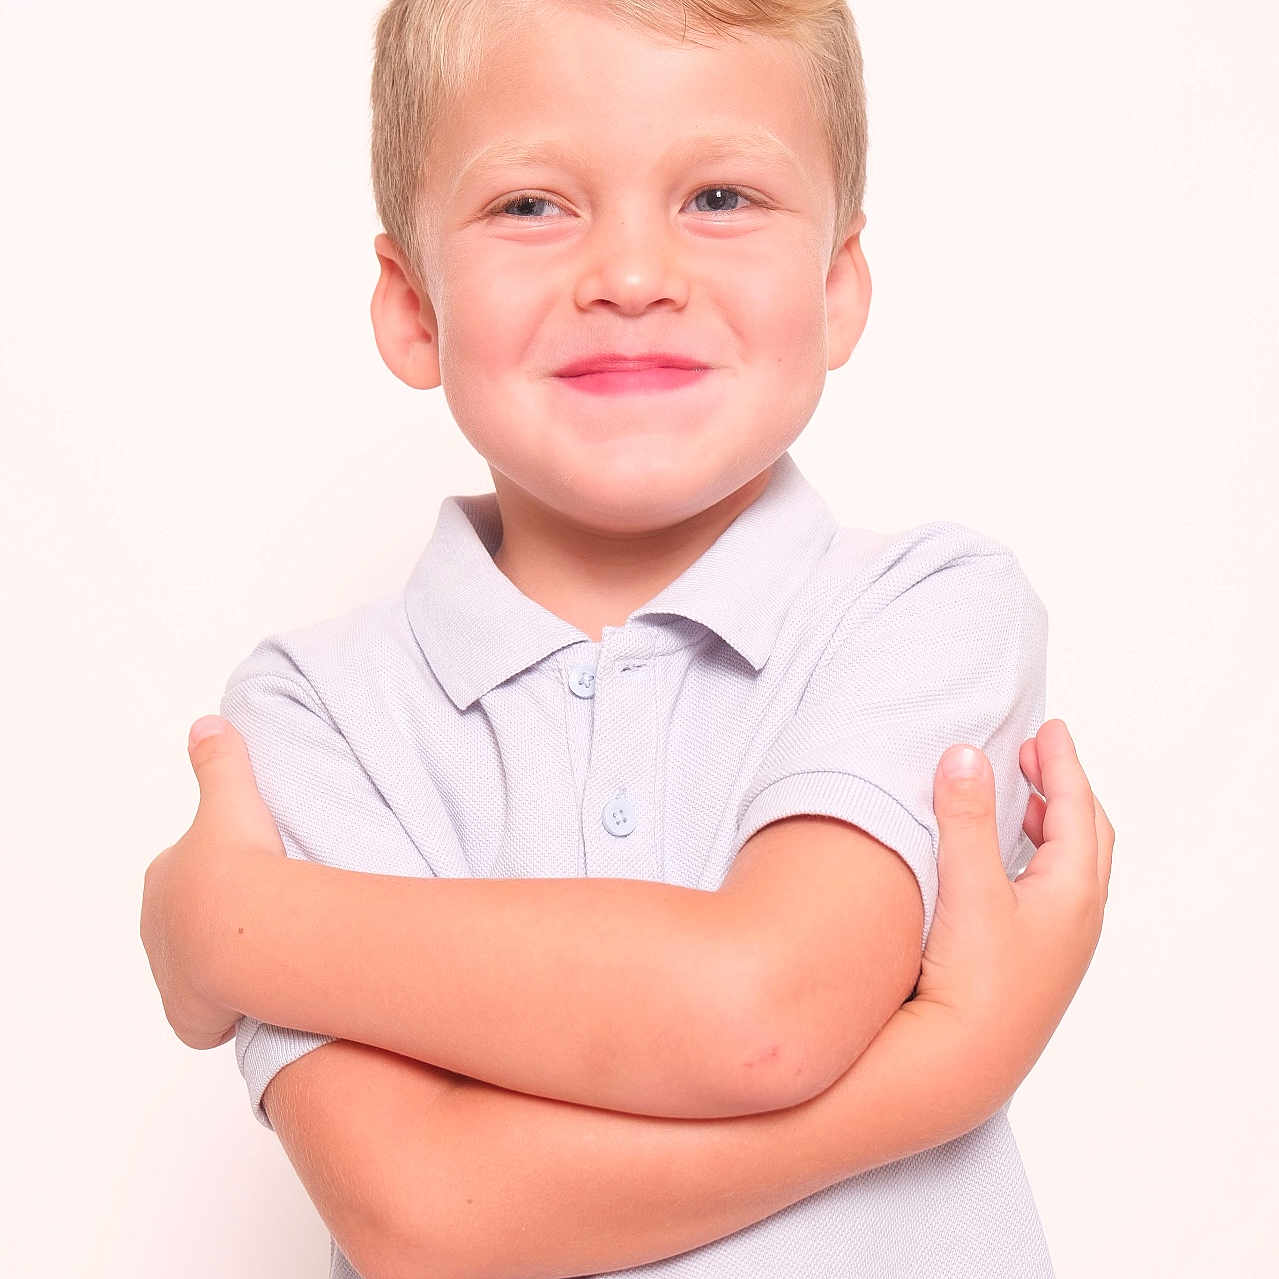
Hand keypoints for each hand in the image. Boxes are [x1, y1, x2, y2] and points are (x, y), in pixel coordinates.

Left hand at [139, 715, 286, 1049]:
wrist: (245, 928)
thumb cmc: (239, 863)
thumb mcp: (231, 798)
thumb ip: (219, 761)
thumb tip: (208, 722)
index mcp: (164, 878)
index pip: (186, 876)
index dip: (220, 875)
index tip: (254, 876)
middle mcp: (157, 930)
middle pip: (190, 926)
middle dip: (222, 924)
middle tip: (268, 916)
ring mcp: (172, 977)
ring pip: (199, 972)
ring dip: (225, 969)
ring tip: (269, 957)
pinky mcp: (190, 1018)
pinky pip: (207, 1019)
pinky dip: (228, 1012)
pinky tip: (259, 999)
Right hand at [910, 718, 1113, 1117]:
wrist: (966, 1067)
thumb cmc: (977, 986)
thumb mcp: (969, 891)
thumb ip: (966, 820)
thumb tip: (965, 756)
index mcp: (1074, 893)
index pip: (1077, 809)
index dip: (1062, 764)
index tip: (1049, 729)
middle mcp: (1076, 917)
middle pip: (1087, 835)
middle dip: (1064, 789)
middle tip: (1035, 756)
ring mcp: (1058, 944)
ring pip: (1069, 867)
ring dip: (1051, 824)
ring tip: (1021, 801)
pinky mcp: (1033, 962)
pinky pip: (1049, 891)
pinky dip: (1035, 858)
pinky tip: (1002, 865)